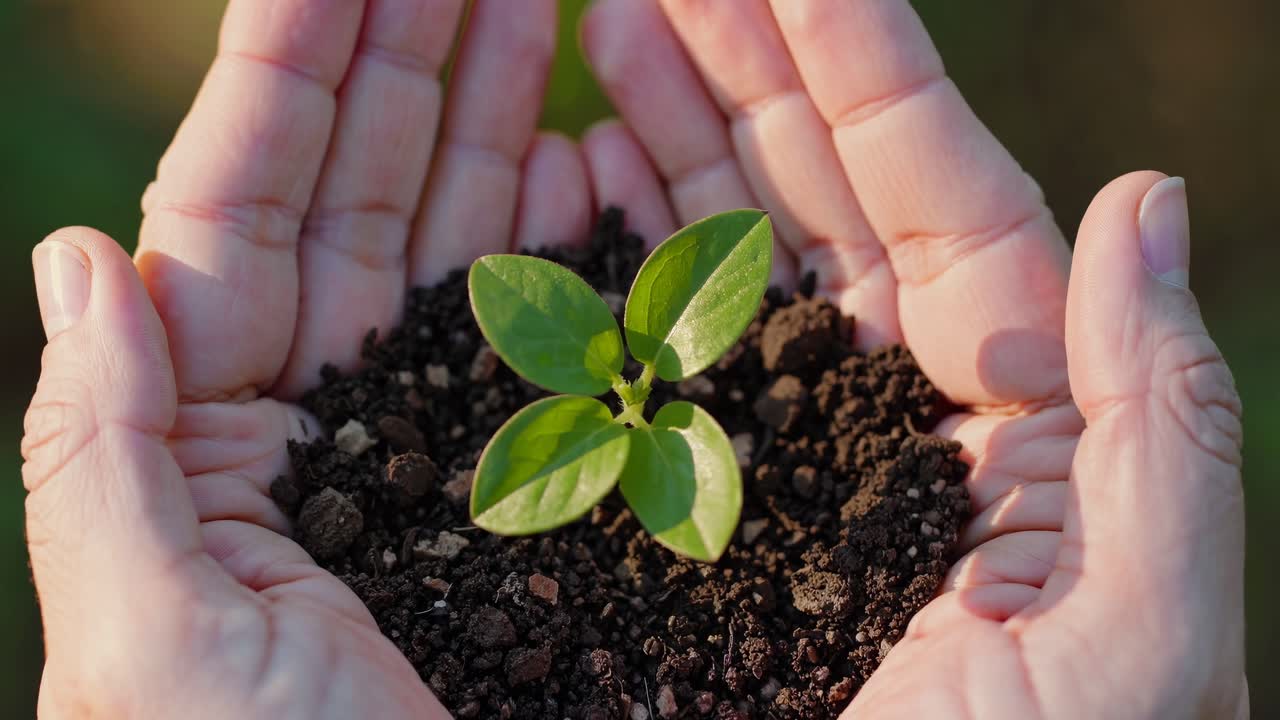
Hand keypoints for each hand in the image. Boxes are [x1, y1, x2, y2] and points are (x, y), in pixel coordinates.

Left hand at [22, 1, 599, 716]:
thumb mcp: (143, 635)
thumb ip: (94, 444)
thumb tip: (74, 256)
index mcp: (213, 431)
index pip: (250, 202)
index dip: (297, 66)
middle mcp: (325, 419)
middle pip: (367, 191)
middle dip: (412, 50)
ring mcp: (438, 442)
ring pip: (465, 242)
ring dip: (495, 111)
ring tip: (540, 2)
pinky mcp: (531, 485)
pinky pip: (549, 334)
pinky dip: (569, 236)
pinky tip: (588, 151)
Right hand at [579, 1, 1246, 717]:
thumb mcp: (1142, 639)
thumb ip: (1162, 422)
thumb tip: (1145, 206)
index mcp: (1005, 426)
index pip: (932, 199)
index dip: (858, 64)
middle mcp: (882, 426)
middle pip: (809, 202)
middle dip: (735, 64)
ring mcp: (769, 464)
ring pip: (713, 263)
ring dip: (662, 135)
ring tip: (597, 26)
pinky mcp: (678, 521)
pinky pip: (637, 367)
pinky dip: (598, 268)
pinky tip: (555, 184)